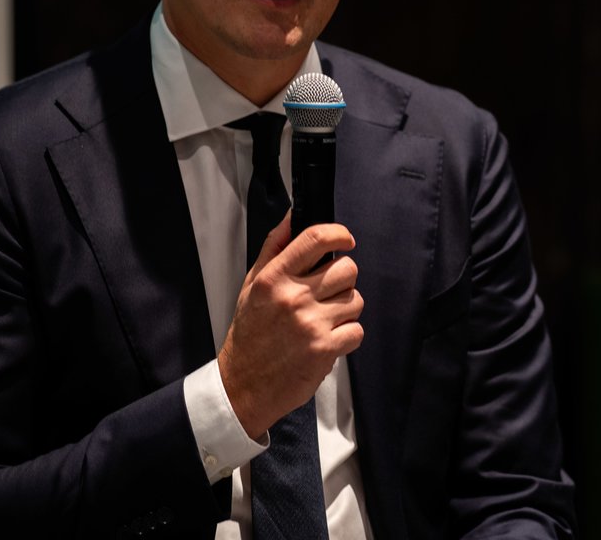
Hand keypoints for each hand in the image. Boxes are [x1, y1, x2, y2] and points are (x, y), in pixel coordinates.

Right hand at [216, 213, 364, 439]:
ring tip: (325, 318)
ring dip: (346, 308)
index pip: (315, 238)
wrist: (243, 385)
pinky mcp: (325, 349)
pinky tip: (328, 339)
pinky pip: (357, 330)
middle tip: (328, 291)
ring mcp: (311, 324)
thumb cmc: (250, 333)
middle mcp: (293, 297)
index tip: (346, 239)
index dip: (339, 233)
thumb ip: (274, 248)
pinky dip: (348, 335)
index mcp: (274, 278)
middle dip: (343, 278)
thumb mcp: (252, 284)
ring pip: (356, 300)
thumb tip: (293, 215)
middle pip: (347, 268)